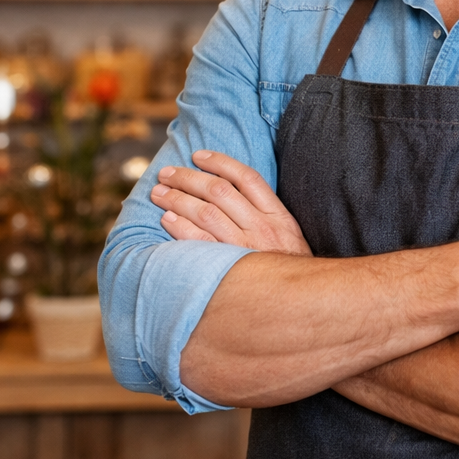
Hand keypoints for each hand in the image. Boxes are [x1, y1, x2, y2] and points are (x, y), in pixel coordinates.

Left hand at [151, 150, 311, 255]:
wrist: (300, 303)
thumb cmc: (288, 268)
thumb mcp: (289, 236)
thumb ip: (266, 214)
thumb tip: (233, 192)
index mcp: (278, 216)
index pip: (246, 178)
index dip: (220, 162)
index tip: (198, 156)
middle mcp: (262, 228)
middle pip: (220, 191)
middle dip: (189, 178)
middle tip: (166, 173)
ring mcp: (245, 248)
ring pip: (206, 213)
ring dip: (178, 199)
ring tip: (159, 193)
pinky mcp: (229, 269)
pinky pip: (200, 244)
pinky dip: (181, 228)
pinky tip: (167, 219)